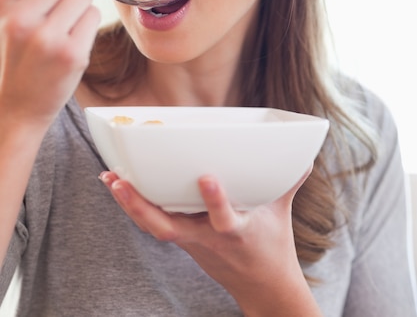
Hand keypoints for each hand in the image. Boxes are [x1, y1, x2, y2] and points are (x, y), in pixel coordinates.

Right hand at [0, 0, 100, 130]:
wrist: (13, 108)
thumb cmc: (10, 53)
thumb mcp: (4, 8)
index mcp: (1, 2)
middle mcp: (22, 18)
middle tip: (58, 3)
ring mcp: (48, 38)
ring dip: (78, 6)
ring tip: (61, 25)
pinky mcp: (72, 55)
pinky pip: (93, 17)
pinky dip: (86, 26)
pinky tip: (70, 41)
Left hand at [100, 167, 319, 315]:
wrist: (263, 289)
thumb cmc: (272, 246)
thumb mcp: (281, 212)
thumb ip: (288, 180)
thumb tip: (304, 153)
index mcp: (236, 233)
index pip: (223, 220)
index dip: (215, 202)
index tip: (207, 177)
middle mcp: (208, 240)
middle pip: (167, 229)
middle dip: (141, 206)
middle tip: (119, 180)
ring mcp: (191, 243)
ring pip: (154, 228)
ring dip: (130, 204)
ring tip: (110, 178)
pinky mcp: (184, 241)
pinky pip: (154, 225)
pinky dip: (136, 207)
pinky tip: (120, 186)